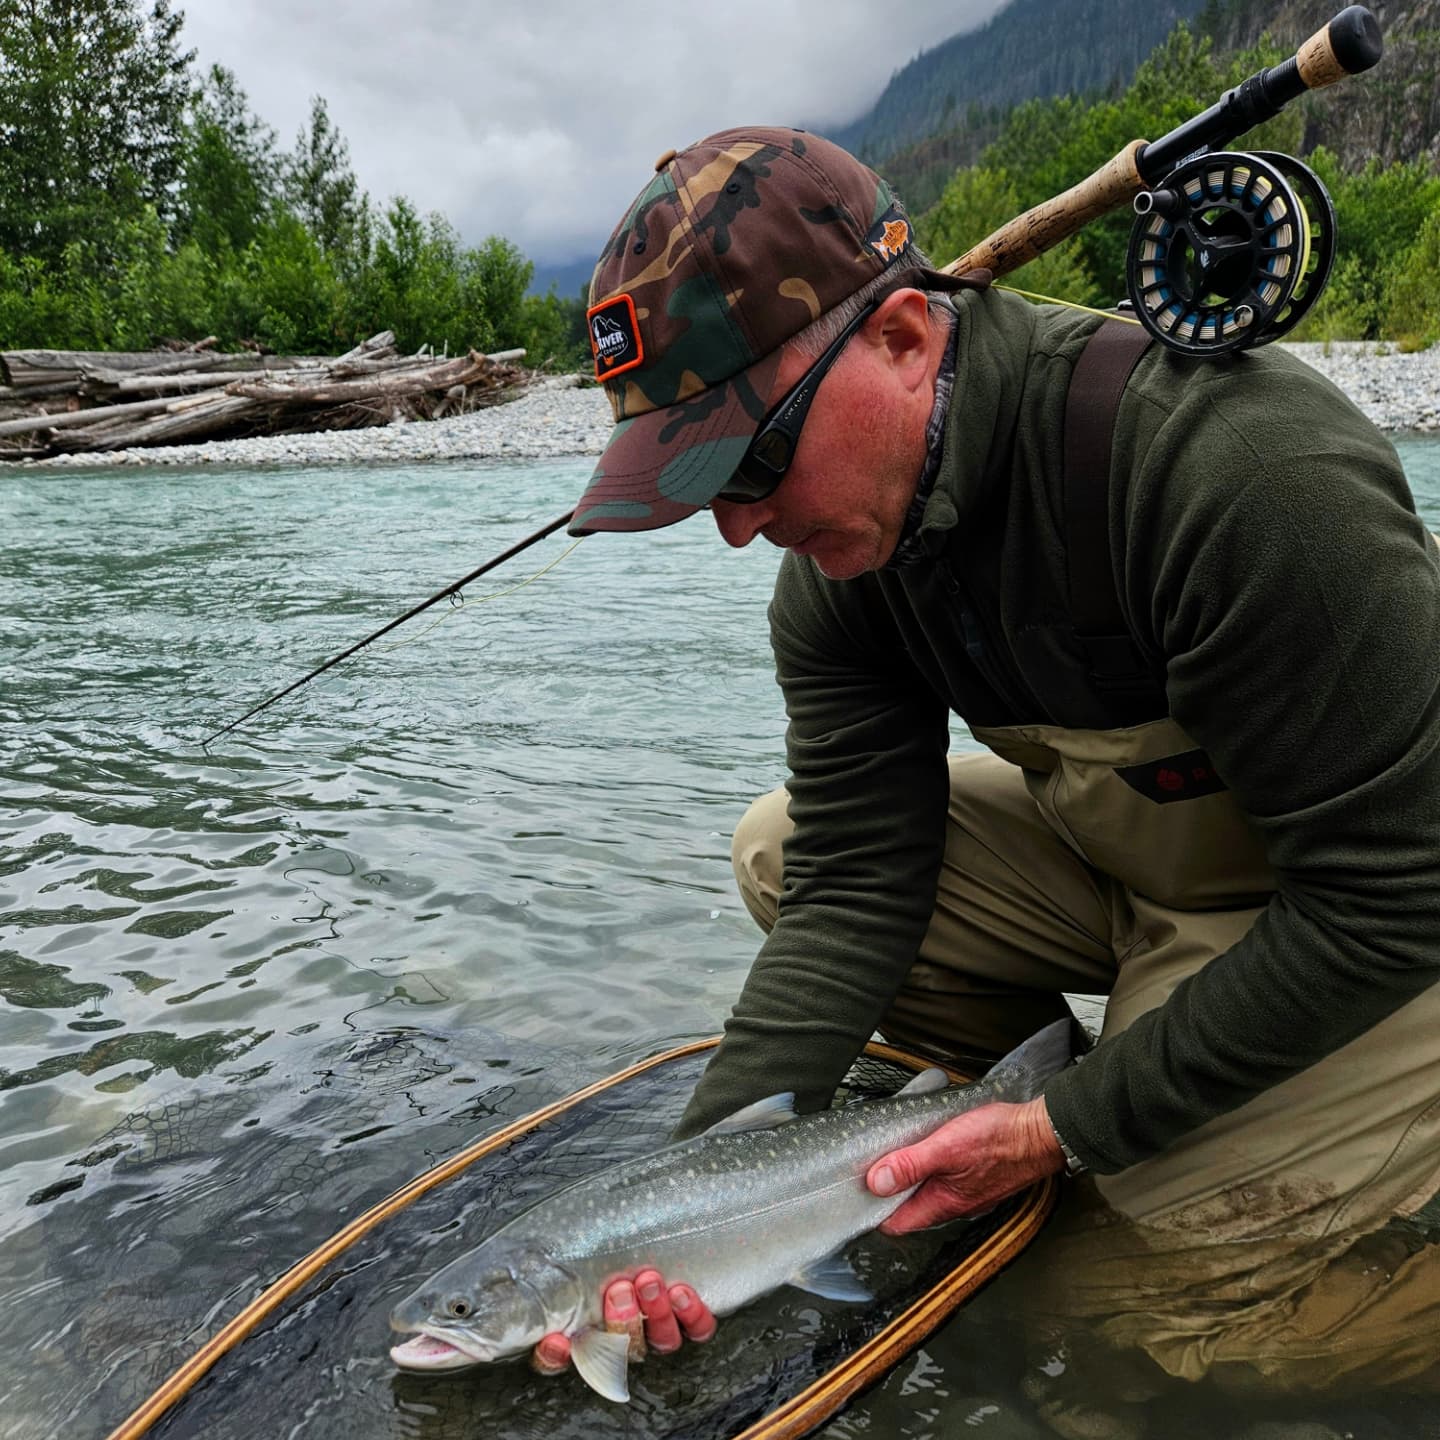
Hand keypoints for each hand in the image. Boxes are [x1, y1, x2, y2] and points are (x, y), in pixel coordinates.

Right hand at [531, 1269, 716, 1373]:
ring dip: (655, 1312)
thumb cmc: (601, 1254)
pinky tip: (681, 1291)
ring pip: (661, 1340)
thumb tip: (550, 1308)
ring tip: (649, 1281)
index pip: (562, 1358)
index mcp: (587, 1334)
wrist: (651, 1239)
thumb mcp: (574, 1263)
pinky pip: (697, 1329)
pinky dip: (691, 1314)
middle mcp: (623, 1341)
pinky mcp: (689, 1321)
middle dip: (621, 1320)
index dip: (557, 1357)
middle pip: (622, 1348)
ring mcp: (658, 1333)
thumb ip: (556, 1281)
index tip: (558, 1340)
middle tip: (618, 1290)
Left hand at [866, 1098, 1064, 1234]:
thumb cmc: (999, 1139)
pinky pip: (942, 1180)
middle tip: (866, 1168)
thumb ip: (911, 1165)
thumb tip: (876, 1182)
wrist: (1041, 1133)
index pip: (897, 1223)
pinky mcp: (975, 1177)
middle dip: (886, 1193)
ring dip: (907, 1178)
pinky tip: (923, 1149)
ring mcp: (966, 1192)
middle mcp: (953, 1204)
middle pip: (909, 1208)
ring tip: (890, 1155)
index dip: (873, 1211)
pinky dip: (927, 1169)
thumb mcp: (946, 1147)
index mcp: (943, 1203)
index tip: (854, 1193)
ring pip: (925, 1193)